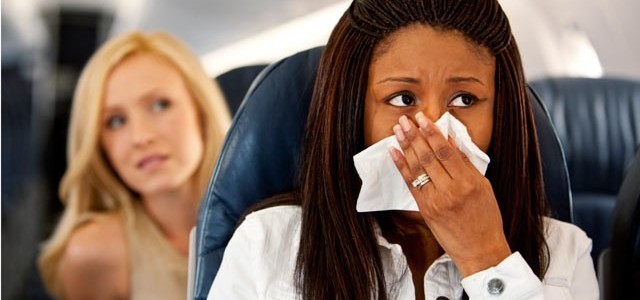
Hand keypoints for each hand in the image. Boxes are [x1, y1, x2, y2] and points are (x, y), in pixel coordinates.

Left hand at [389, 112, 510, 276]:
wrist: (480, 250)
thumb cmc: (486, 218)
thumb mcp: (483, 186)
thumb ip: (466, 163)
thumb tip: (450, 140)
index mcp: (467, 182)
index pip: (445, 151)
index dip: (432, 132)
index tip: (423, 118)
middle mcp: (450, 190)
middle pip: (428, 157)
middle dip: (414, 135)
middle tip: (405, 120)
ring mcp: (435, 201)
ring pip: (417, 168)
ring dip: (405, 147)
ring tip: (397, 130)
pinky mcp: (425, 210)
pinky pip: (410, 184)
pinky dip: (401, 166)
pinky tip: (394, 152)